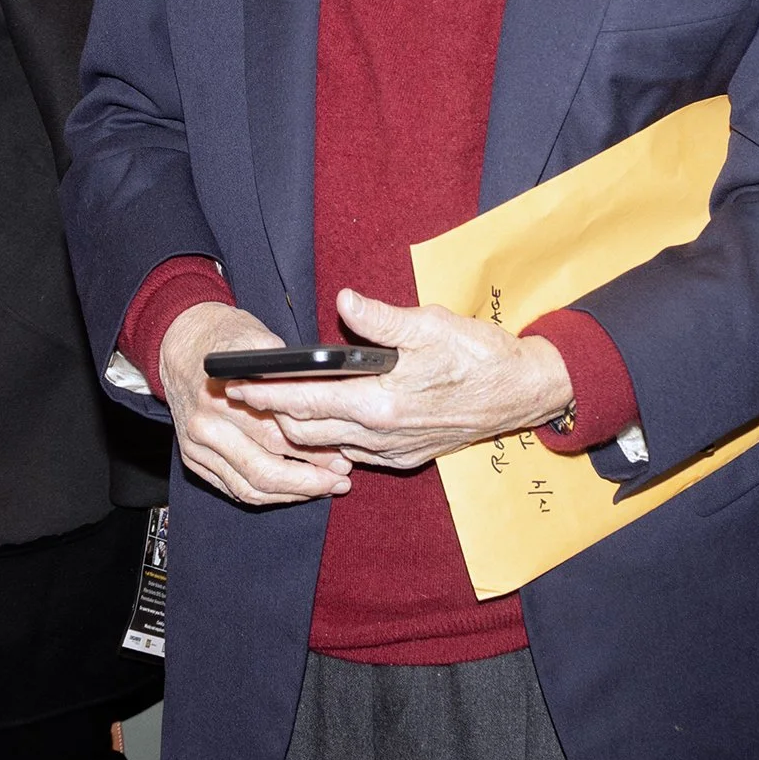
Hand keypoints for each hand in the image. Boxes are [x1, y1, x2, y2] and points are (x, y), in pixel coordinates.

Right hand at [158, 302, 351, 507]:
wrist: (182, 344)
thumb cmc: (227, 338)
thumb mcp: (258, 338)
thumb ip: (286, 368)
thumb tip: (328, 396)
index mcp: (224, 394)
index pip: (276, 435)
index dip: (314, 451)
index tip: (343, 456)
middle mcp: (206, 423)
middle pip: (265, 468)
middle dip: (309, 479)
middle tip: (341, 478)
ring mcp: (196, 445)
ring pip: (250, 487)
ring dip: (291, 493)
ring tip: (324, 487)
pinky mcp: (193, 459)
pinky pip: (234, 489)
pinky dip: (267, 495)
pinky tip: (293, 489)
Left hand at [225, 288, 573, 472]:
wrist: (524, 393)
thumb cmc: (479, 355)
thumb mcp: (430, 324)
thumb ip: (380, 318)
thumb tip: (343, 301)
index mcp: (380, 403)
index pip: (304, 401)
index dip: (264, 392)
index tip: (234, 383)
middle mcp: (379, 436)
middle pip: (304, 432)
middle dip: (271, 412)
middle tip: (244, 392)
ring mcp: (392, 452)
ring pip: (325, 447)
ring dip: (298, 428)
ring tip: (275, 404)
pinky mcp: (404, 458)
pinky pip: (352, 454)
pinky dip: (329, 440)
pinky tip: (323, 421)